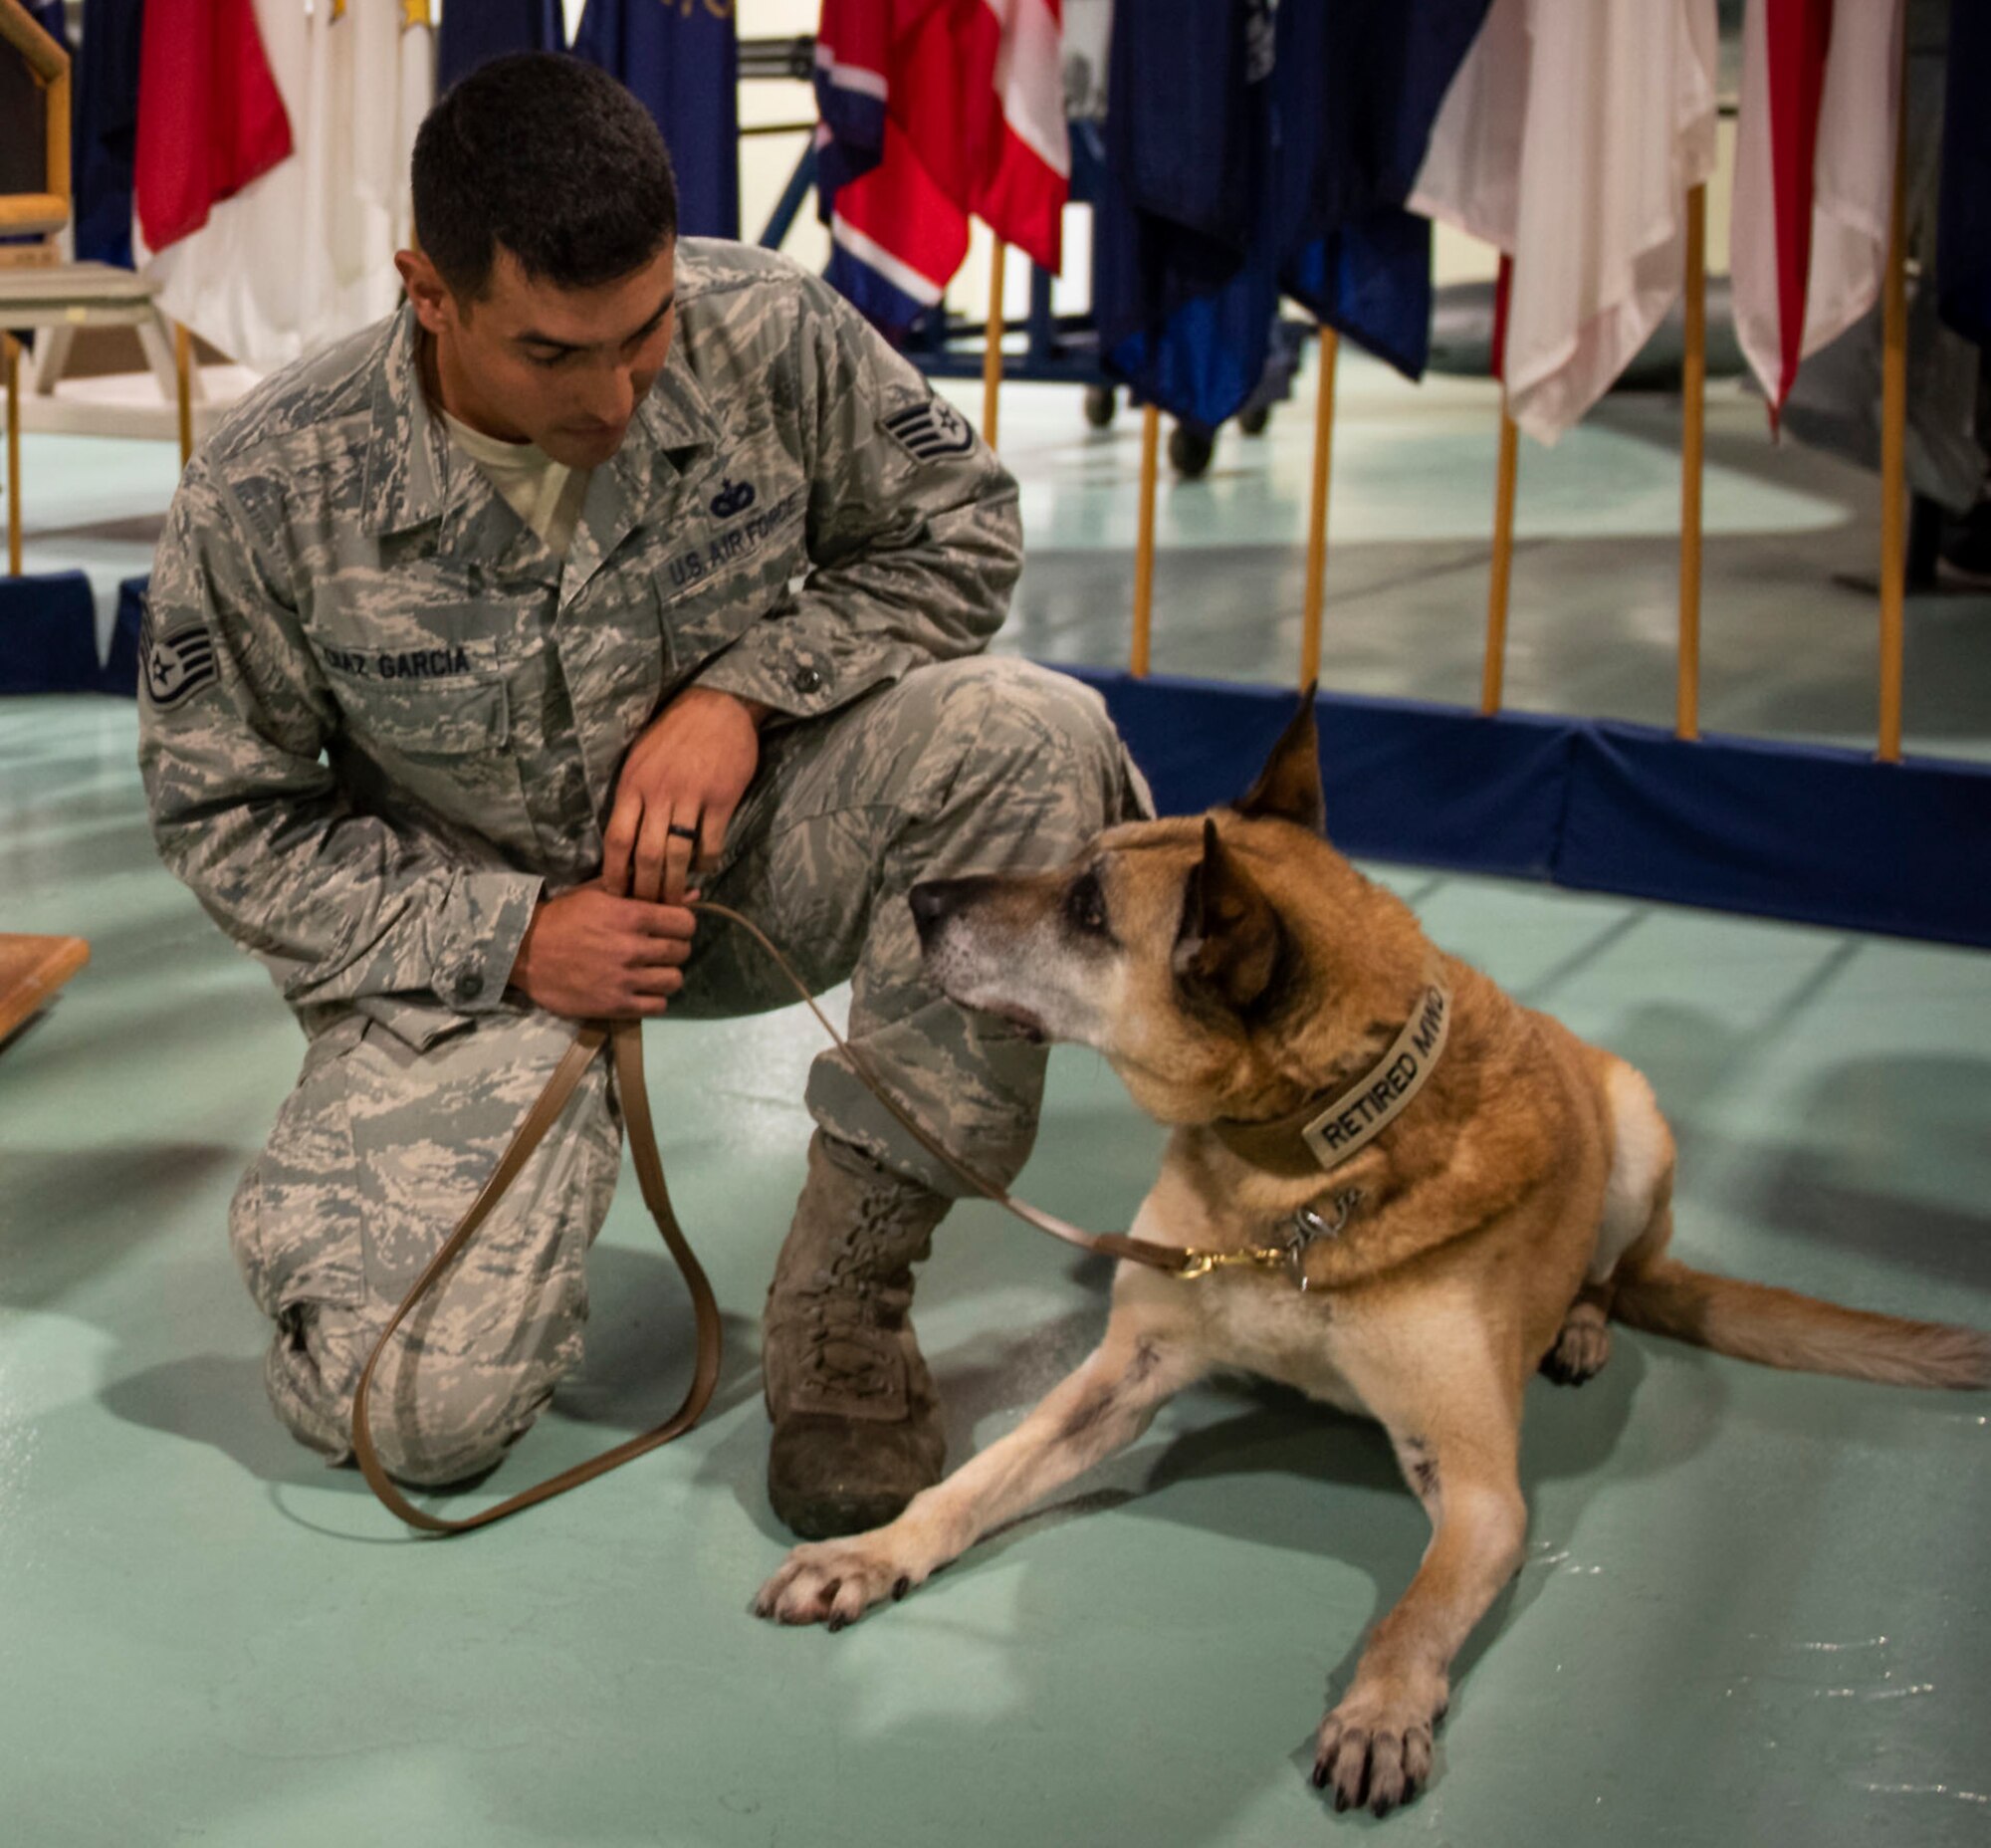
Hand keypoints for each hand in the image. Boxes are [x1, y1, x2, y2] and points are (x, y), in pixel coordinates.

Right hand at [507, 882, 698, 1019]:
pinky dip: (655, 999)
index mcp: (629, 915)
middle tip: (661, 950)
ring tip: (652, 971)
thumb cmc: (562, 917)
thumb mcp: (599, 894)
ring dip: (667, 975)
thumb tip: (694, 894)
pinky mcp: (614, 1005)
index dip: (682, 925)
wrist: (522, 951)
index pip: (685, 922)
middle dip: (676, 949)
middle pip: (682, 951)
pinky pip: (657, 1006)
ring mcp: (623, 979)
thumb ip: (644, 891)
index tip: (673, 928)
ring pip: (674, 980)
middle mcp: (630, 947)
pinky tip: (642, 990)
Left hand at [604, 685, 769, 903]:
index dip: (615, 872)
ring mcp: (691, 796)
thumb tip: (623, 837)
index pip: (616, 838)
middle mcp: (659, 792)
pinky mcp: (721, 798)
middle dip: (646, 889)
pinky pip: (711, 843)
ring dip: (676, 884)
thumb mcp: (639, 757)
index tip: (616, 893)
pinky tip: (704, 868)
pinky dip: (707, 863)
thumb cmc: (674, 733)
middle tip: (649, 907)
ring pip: (678, 855)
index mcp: (633, 784)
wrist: (717, 706)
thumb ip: (632, 795)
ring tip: (676, 899)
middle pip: (647, 855)